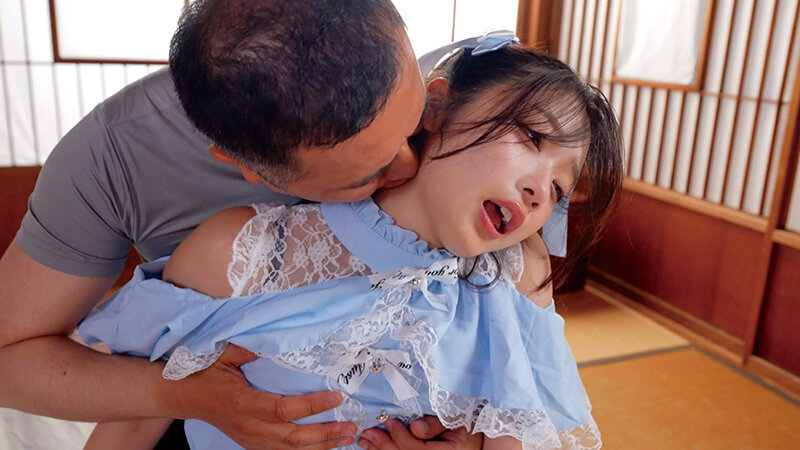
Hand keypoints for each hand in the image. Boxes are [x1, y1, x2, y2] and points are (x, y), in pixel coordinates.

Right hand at [164, 343, 356, 448]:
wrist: (182, 395)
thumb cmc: (204, 372)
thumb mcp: (223, 354)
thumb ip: (248, 349)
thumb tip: (276, 342)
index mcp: (243, 404)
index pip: (283, 410)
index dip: (311, 405)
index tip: (336, 396)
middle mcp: (248, 427)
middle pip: (292, 438)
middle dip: (324, 434)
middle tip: (350, 427)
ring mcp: (250, 439)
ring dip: (320, 446)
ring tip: (345, 438)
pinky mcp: (251, 444)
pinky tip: (324, 446)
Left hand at [357, 418, 481, 449]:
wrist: (474, 435)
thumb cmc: (467, 420)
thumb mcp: (456, 416)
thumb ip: (436, 423)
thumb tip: (415, 427)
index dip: (401, 438)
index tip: (389, 422)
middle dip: (384, 447)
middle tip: (368, 434)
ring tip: (365, 442)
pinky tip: (374, 448)